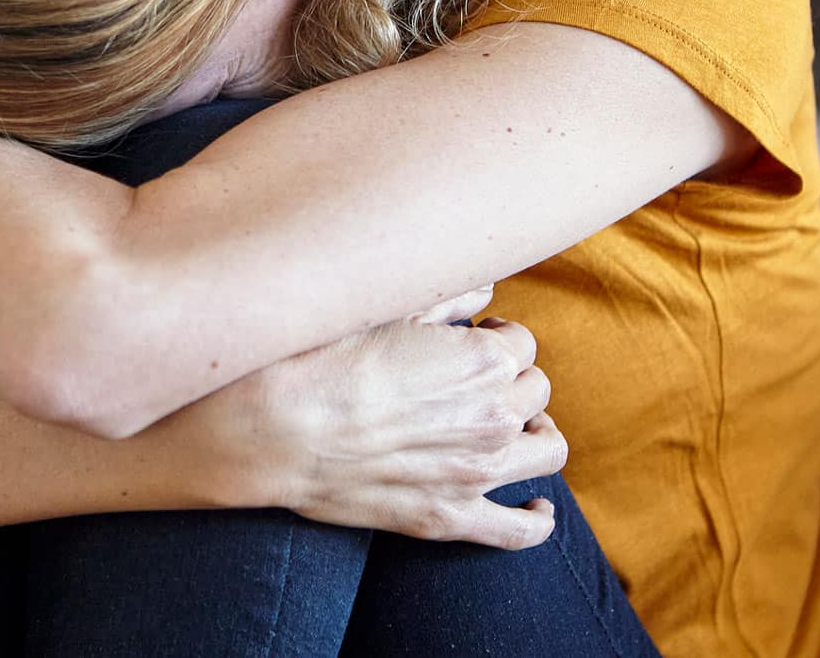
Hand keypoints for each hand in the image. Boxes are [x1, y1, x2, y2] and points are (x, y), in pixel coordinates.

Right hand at [175, 308, 565, 549]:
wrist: (273, 428)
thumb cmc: (321, 357)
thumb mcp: (386, 308)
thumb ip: (447, 294)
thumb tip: (483, 288)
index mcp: (484, 360)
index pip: (519, 342)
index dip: (493, 337)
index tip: (468, 338)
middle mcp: (494, 415)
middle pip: (533, 389)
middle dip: (510, 379)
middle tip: (471, 379)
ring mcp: (477, 473)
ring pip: (547, 449)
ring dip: (535, 432)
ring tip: (510, 426)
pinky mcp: (450, 518)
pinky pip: (520, 530)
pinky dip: (536, 518)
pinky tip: (535, 505)